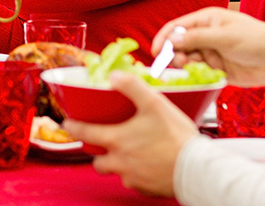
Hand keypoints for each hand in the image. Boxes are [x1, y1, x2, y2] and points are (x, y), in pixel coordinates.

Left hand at [64, 72, 197, 196]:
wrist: (197, 169)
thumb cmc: (176, 137)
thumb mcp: (154, 103)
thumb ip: (132, 86)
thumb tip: (114, 76)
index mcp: (117, 140)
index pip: (85, 134)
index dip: (73, 127)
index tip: (67, 123)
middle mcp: (121, 162)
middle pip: (98, 162)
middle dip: (97, 153)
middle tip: (103, 143)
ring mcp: (133, 178)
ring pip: (116, 173)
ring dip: (118, 165)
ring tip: (129, 154)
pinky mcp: (147, 189)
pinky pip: (135, 182)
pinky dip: (137, 174)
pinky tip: (148, 165)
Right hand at [158, 7, 264, 87]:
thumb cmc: (257, 39)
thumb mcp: (224, 36)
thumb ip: (197, 38)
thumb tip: (173, 39)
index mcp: (207, 20)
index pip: (178, 27)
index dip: (165, 38)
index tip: (157, 51)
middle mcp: (206, 36)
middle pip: (180, 45)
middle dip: (174, 54)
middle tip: (176, 63)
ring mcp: (212, 53)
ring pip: (188, 60)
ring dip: (185, 66)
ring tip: (190, 69)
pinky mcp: (218, 70)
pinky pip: (200, 73)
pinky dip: (197, 76)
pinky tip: (200, 76)